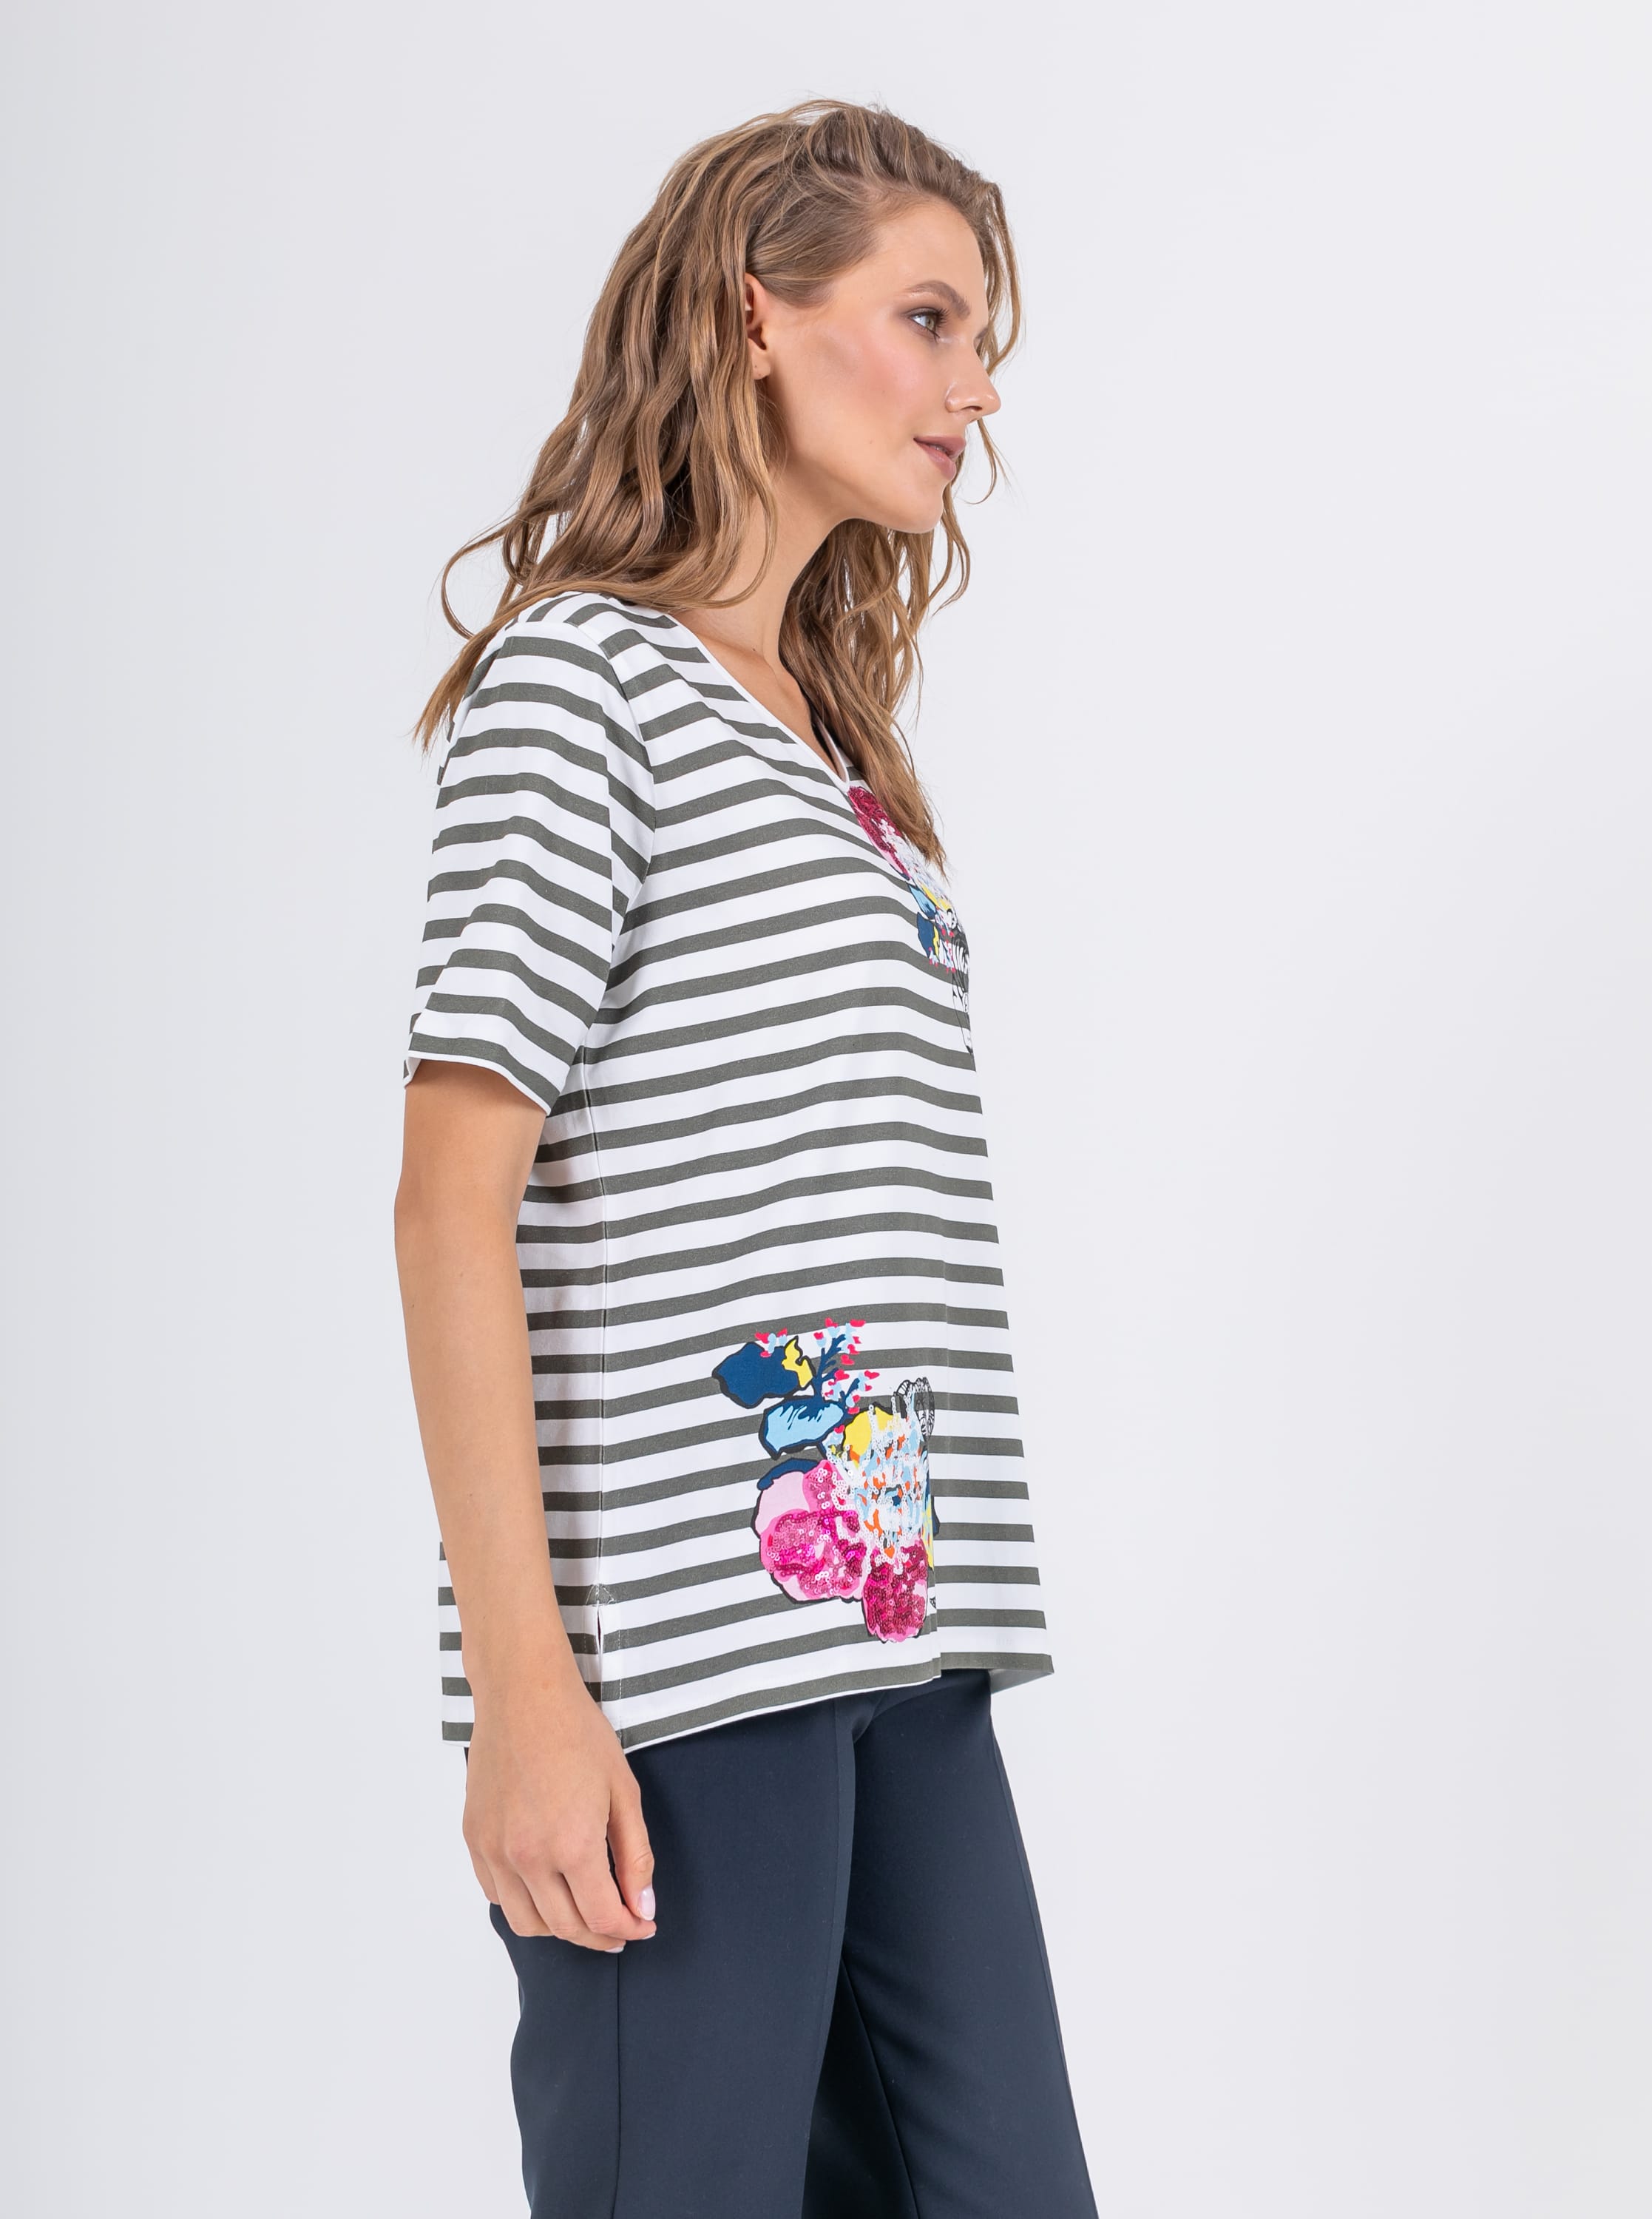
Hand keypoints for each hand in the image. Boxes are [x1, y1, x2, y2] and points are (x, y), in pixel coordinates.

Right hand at [463, 1666, 658, 1950]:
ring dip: (559, 1929)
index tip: (642, 1926)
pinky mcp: (474, 1840)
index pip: (602, 1917)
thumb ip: (636, 1856)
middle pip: (566, 1928)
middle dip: (599, 1936)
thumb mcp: (624, 1791)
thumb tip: (643, 1908)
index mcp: (572, 1845)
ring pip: (526, 1923)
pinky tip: (545, 1888)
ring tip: (582, 1912)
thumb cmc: (578, 1733)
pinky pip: (497, 1895)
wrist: (523, 1695)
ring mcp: (495, 1851)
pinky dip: (524, 1904)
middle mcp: (528, 1857)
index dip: (628, 1930)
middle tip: (619, 1927)